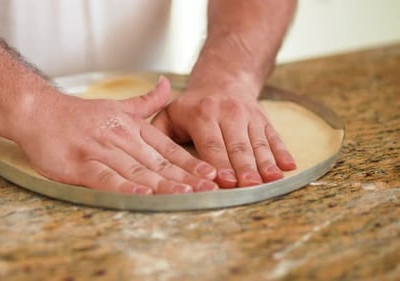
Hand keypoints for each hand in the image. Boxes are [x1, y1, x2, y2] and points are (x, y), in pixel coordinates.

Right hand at [13, 77, 217, 194]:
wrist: (39, 110)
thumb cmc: (80, 114)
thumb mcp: (118, 105)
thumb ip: (146, 100)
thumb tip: (167, 83)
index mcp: (132, 129)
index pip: (167, 148)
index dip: (189, 162)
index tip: (210, 173)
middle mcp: (121, 139)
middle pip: (157, 162)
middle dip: (184, 177)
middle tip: (209, 188)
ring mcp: (101, 152)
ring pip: (136, 171)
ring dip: (161, 183)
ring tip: (184, 194)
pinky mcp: (80, 164)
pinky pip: (105, 177)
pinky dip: (123, 187)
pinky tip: (141, 196)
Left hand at [152, 82, 295, 187]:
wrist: (223, 80)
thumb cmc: (192, 106)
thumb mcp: (170, 113)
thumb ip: (157, 132)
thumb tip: (145, 153)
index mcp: (202, 114)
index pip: (211, 143)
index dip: (219, 162)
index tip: (224, 180)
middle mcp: (228, 114)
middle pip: (237, 146)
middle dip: (244, 167)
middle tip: (249, 186)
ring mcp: (249, 117)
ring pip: (258, 143)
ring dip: (266, 163)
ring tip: (273, 180)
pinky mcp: (263, 121)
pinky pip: (274, 137)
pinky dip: (282, 152)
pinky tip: (289, 166)